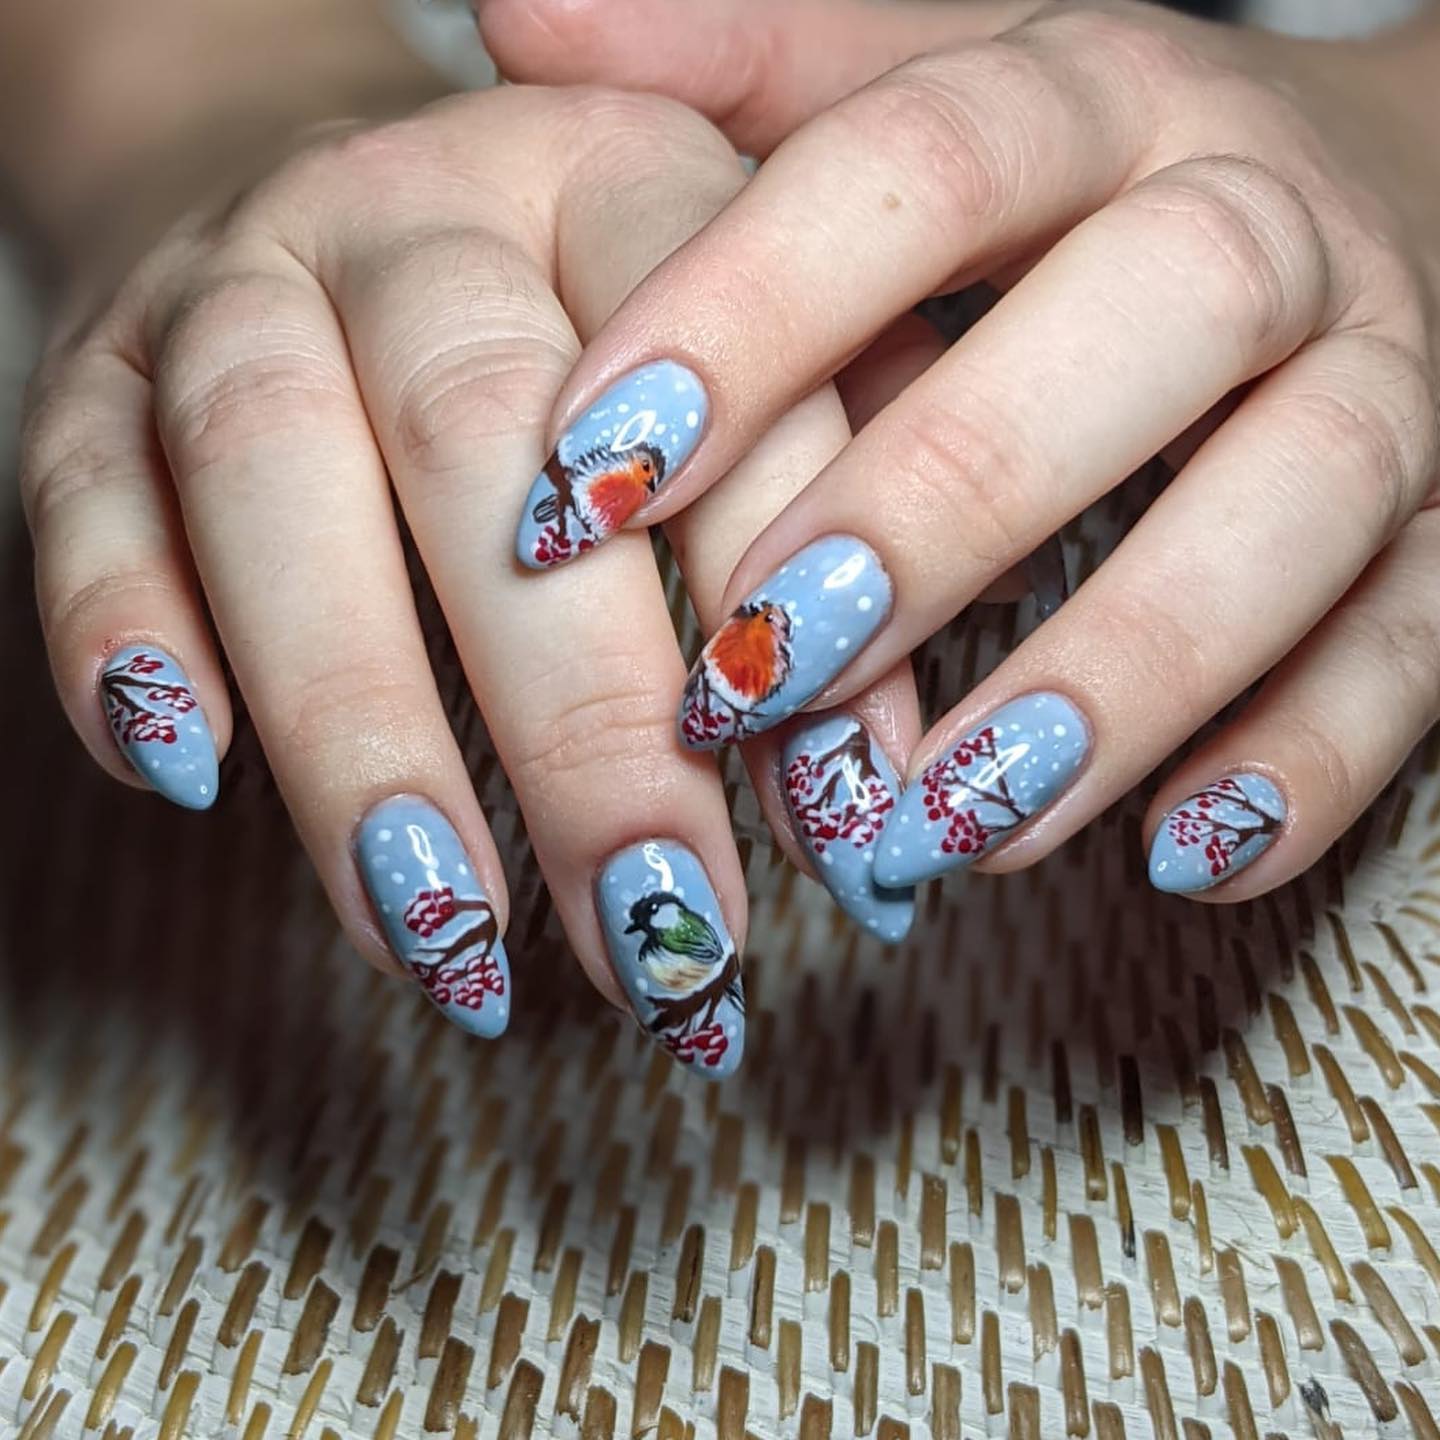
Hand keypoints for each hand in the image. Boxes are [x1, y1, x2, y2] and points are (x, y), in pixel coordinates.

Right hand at [19, 83, 925, 1078]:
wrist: (338, 185)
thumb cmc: (594, 327)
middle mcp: (421, 208)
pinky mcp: (95, 368)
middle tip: (661, 932)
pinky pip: (86, 498)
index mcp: (626, 175)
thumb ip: (817, 527)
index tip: (837, 819)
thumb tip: (863, 797)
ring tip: (447, 937)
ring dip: (361, 730)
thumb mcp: (742, 365)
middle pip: (483, 435)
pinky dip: (126, 639)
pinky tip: (193, 781)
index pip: (723, 377)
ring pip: (270, 475)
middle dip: (580, 719)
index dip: (780, 602)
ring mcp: (237, 279)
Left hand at [479, 0, 1439, 899]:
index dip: (751, 316)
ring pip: (1304, 498)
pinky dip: (1309, 759)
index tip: (589, 478)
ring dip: (1127, 670)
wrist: (1331, 210)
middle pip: (1146, 318)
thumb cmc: (1054, 210)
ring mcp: (1382, 377)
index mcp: (1091, 104)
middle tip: (761, 678)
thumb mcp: (902, 118)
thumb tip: (516, 9)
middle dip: (944, 507)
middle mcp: (1257, 222)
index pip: (923, 165)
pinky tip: (1175, 859)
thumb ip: (735, 84)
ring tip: (948, 824)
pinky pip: (1421, 643)